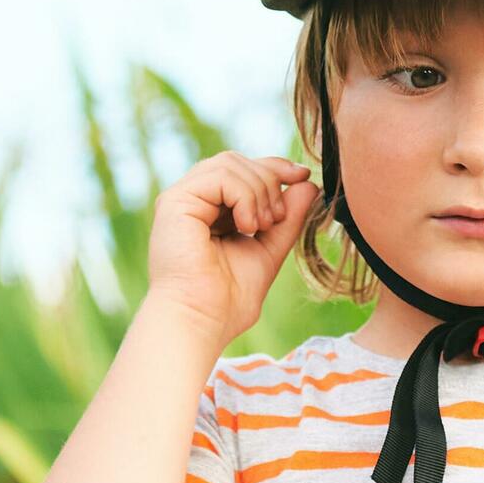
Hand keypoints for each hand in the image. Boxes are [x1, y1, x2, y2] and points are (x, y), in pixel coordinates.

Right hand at [145, 150, 319, 341]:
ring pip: (230, 163)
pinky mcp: (175, 202)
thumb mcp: (269, 250)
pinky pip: (220, 176)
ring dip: (259, 191)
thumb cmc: (228, 300)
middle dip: (269, 181)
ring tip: (262, 226)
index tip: (304, 176)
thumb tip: (308, 183)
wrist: (202, 321)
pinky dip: (245, 196)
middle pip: (237, 161)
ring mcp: (181, 199)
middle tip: (276, 220)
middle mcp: (192, 201)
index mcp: (209, 211)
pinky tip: (248, 225)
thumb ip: (287, 218)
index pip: (242, 170)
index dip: (275, 167)